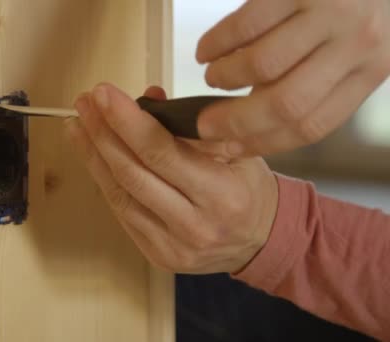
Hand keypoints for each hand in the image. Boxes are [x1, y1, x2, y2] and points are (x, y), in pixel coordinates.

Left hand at [64, 84, 278, 273]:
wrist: (261, 240)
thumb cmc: (248, 187)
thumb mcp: (236, 150)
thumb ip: (191, 126)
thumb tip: (146, 98)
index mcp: (222, 194)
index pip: (161, 152)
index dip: (127, 121)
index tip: (104, 93)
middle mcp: (195, 225)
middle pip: (133, 174)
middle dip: (102, 133)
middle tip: (85, 103)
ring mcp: (172, 246)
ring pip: (120, 194)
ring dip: (93, 155)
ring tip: (77, 125)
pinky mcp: (157, 255)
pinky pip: (122, 212)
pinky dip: (104, 180)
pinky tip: (92, 155)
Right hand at [196, 0, 389, 155]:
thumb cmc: (354, 7)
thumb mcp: (351, 51)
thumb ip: (312, 83)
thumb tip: (249, 121)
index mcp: (371, 69)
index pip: (312, 125)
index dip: (264, 143)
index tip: (231, 146)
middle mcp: (356, 43)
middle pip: (285, 104)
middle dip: (235, 122)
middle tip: (206, 124)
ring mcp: (329, 12)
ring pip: (262, 65)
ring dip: (225, 79)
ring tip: (212, 78)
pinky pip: (246, 25)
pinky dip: (216, 44)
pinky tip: (206, 52)